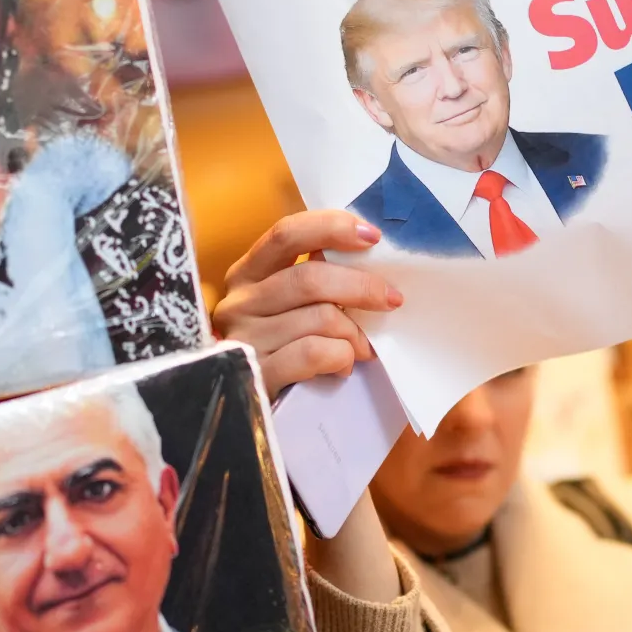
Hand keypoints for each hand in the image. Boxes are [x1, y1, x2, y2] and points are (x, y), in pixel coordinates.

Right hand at [213, 210, 401, 398]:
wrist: (243, 404)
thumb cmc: (278, 344)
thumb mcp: (286, 305)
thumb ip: (315, 281)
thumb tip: (372, 264)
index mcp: (248, 273)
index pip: (287, 234)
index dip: (332, 228)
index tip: (372, 237)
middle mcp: (241, 301)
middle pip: (309, 277)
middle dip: (361, 287)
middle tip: (391, 300)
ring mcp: (246, 339)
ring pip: (320, 318)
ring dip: (354, 333)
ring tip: (363, 347)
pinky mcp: (257, 374)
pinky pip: (313, 353)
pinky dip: (340, 356)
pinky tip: (343, 365)